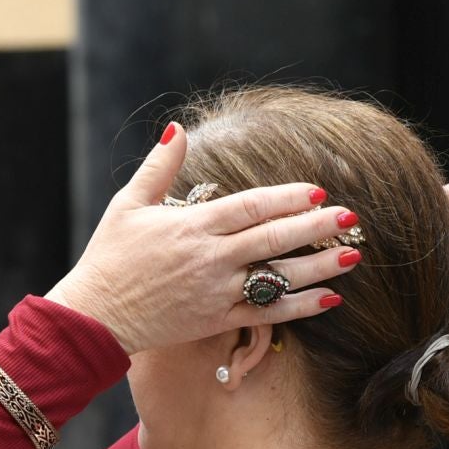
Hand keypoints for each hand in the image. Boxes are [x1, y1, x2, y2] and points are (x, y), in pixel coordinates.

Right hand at [45, 123, 361, 353]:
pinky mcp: (216, 319)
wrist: (94, 316)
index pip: (250, 206)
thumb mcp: (128, 204)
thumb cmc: (109, 257)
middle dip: (316, 226)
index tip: (317, 190)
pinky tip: (329, 299)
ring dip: (319, 267)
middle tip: (349, 216)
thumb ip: (159, 166)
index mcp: (191, 226)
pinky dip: (300, 307)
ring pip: (278, 277)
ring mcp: (216, 292)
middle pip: (273, 238)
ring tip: (354, 256)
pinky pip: (266, 313)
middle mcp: (210, 258)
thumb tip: (177, 128)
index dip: (287, 197)